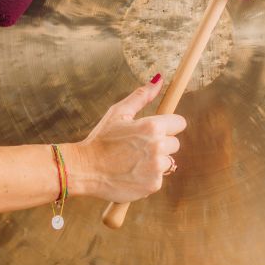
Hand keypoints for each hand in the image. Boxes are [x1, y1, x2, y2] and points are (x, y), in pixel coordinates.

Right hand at [68, 77, 185, 202]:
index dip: (167, 125)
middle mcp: (157, 147)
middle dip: (160, 144)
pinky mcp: (152, 185)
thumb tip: (159, 79)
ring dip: (154, 162)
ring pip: (168, 162)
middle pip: (175, 144)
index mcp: (152, 127)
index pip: (179, 123)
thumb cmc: (101, 140)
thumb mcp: (118, 113)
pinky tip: (130, 174)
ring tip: (132, 162)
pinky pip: (158, 178)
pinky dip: (147, 178)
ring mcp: (156, 168)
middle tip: (137, 148)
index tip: (155, 130)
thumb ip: (141, 96)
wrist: (84, 169)